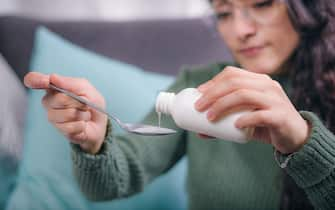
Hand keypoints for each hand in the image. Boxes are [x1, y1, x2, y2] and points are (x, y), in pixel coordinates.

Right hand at [24, 72, 107, 154]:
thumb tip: (52, 77)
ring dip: (83, 114)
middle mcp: (49, 102)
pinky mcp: (60, 130)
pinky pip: (71, 127)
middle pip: (59, 99)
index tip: (46, 81)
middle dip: (78, 101)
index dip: (36, 80)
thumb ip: (70, 83)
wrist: (100, 122)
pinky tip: (82, 124)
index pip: (33, 80)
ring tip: (84, 114)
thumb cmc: (91, 102)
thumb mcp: (85, 88)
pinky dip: (82, 124)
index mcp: (53, 88)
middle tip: (84, 104)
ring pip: (68, 114)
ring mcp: (53, 117)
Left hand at [195, 66, 309, 153]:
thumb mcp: (245, 118)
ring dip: (222, 105)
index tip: (198, 94)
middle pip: (234, 82)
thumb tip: (198, 131)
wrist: (296, 137)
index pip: (232, 73)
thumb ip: (225, 121)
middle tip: (198, 107)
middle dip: (212, 94)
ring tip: (210, 117)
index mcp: (258, 81)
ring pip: (244, 95)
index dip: (213, 82)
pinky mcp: (281, 116)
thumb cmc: (266, 125)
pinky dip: (245, 119)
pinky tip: (235, 125)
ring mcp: (275, 100)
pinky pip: (261, 115)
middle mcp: (268, 86)